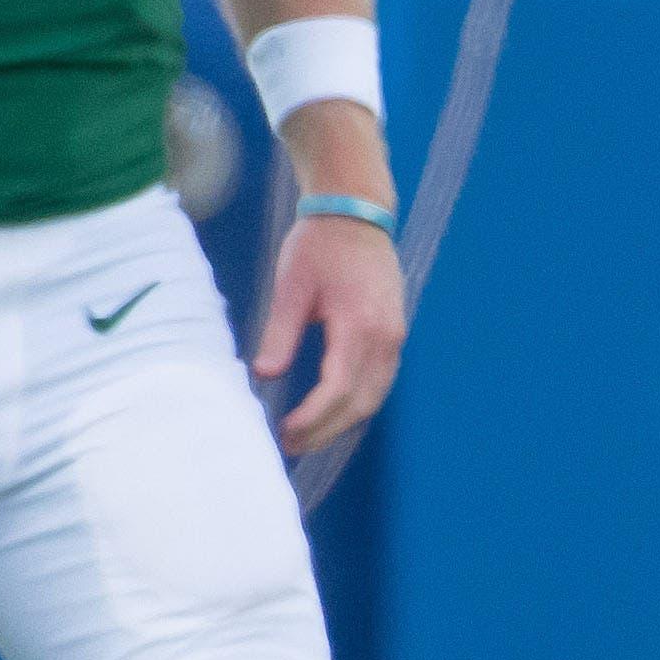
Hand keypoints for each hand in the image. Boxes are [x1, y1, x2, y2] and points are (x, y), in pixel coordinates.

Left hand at [253, 211, 405, 454]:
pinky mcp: (394, 334)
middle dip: (326, 431)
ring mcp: (395, 337)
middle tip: (291, 446)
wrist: (357, 214)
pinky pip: (380, 382)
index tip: (284, 432)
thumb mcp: (291, 286)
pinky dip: (357, 404)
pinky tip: (332, 412)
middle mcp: (385, 337)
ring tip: (307, 437)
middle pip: (360, 402)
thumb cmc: (320, 245)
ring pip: (374, 397)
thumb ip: (280, 333)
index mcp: (359, 324)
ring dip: (343, 423)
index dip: (312, 418)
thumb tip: (265, 375)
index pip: (337, 388)